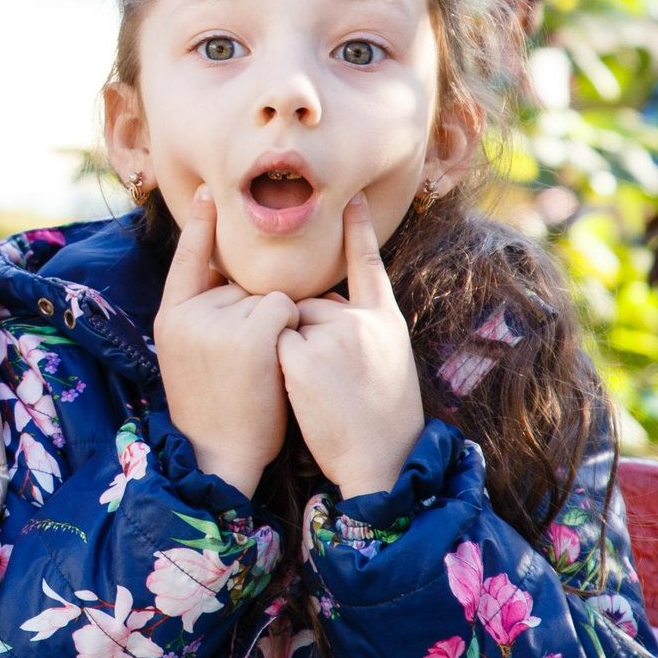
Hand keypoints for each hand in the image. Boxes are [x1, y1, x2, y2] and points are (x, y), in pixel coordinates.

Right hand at [153, 188, 297, 495]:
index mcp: (170, 317)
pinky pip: (285, 305)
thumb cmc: (217, 409)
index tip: (205, 192)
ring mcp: (218, 322)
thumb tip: (231, 275)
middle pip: (241, 281)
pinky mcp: (251, 334)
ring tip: (259, 370)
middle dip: (255, 311)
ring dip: (277, 323)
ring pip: (267, 293)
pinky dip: (292, 326)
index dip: (197, 224)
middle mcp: (188, 313)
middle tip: (244, 365)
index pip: (187, 258)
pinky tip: (278, 359)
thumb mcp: (189, 355)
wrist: (221, 456)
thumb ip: (203, 315)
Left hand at [279, 194, 424, 498]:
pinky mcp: (304, 356)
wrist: (383, 460)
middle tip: (330, 379)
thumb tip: (323, 306)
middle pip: (309, 303)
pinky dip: (275, 364)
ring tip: (320, 390)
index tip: (353, 198)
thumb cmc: (382, 421)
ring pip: (286, 323)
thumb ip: (359, 329)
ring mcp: (333, 335)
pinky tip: (301, 391)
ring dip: (287, 350)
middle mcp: (361, 319)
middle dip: (302, 331)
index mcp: (385, 319)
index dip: (360, 230)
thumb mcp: (385, 362)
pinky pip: (272, 344)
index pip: (369, 265)